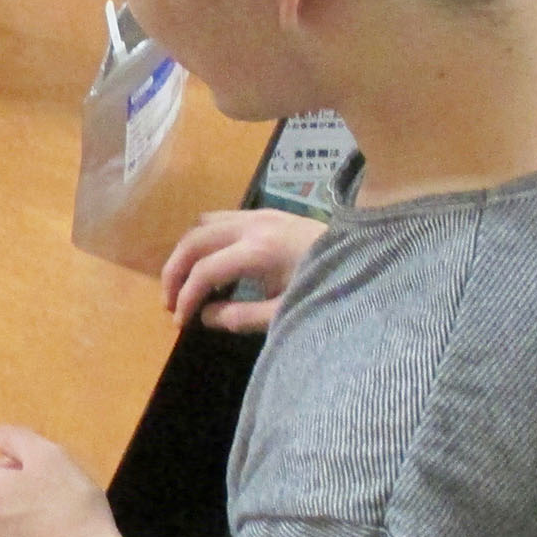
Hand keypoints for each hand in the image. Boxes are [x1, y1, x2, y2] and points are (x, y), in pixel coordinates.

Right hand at [161, 208, 328, 330]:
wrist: (366, 259)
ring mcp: (259, 214)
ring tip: (183, 283)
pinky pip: (220, 219)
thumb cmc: (328, 289)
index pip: (205, 271)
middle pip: (194, 241)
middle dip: (174, 273)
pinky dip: (204, 240)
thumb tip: (203, 316)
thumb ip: (243, 316)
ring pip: (202, 224)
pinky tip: (209, 263)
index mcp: (260, 250)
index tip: (180, 323)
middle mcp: (253, 225)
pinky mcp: (266, 213)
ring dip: (186, 253)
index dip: (186, 297)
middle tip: (169, 304)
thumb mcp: (287, 312)